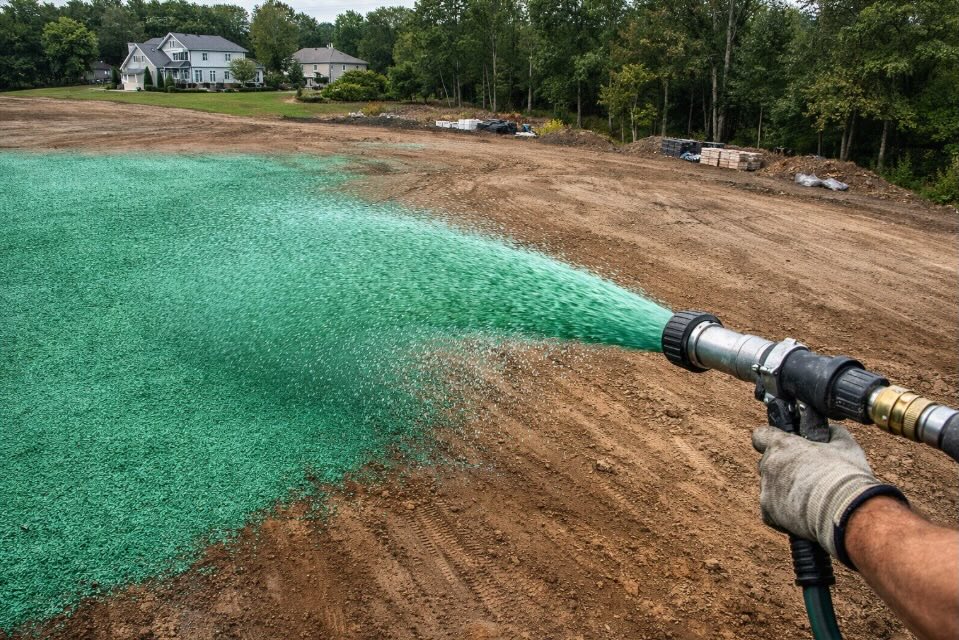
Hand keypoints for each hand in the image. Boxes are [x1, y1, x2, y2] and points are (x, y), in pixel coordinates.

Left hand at [752, 424, 906, 567]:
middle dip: (782, 468)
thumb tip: (832, 431)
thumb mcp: (846, 447)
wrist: (845, 512)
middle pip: (767, 463)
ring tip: (811, 498)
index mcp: (782, 445)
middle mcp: (768, 465)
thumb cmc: (845, 476)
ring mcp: (767, 490)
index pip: (761, 435)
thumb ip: (834, 434)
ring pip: (770, 488)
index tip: (782, 446)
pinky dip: (783, 513)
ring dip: (784, 491)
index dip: (770, 439)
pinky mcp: (769, 513)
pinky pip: (771, 511)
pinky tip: (804, 514)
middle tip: (806, 475)